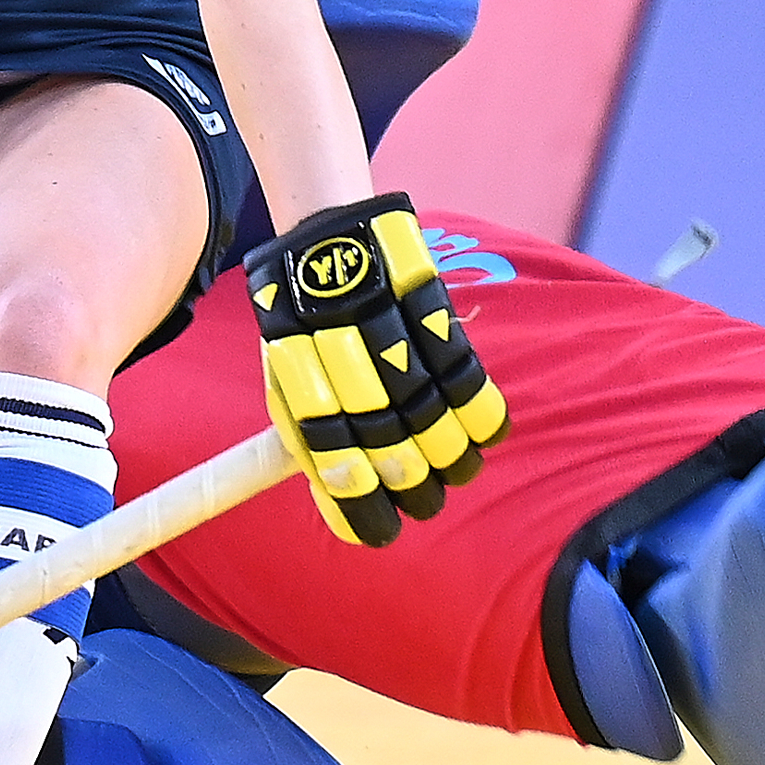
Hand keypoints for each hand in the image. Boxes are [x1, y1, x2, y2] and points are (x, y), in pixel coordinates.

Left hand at [245, 194, 508, 546]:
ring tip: (453, 477)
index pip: (333, 459)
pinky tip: (482, 438)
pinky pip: (467, 375)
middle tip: (423, 504)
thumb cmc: (303, 318)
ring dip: (451, 461)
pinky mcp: (429, 307)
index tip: (377, 532)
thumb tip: (335, 488)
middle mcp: (344, 358)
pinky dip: (481, 414)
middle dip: (412, 490)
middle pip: (391, 447)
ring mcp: (391, 332)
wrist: (324, 233)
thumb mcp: (282, 372)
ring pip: (434, 418)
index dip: (358, 504)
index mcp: (298, 377)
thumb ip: (304, 428)